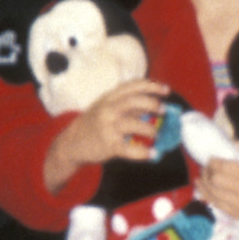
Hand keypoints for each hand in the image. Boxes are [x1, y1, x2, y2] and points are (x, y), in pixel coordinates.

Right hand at [43, 79, 169, 191]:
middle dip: (152, 104)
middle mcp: (107, 109)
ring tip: (158, 134)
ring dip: (149, 129)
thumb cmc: (94, 124)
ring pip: (132, 124)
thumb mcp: (106, 108)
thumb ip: (127, 106)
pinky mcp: (108, 145)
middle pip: (133, 101)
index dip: (151, 86)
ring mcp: (107, 127)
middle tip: (164, 110)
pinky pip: (128, 149)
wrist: (72, 143)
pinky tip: (153, 153)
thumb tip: (154, 107)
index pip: (132, 86)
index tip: (166, 90)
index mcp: (109, 97)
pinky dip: (142, 152)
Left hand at [198, 136, 238, 239]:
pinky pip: (217, 206)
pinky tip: (203, 189)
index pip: (222, 167)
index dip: (212, 162)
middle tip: (207, 167)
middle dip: (207, 172)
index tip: (211, 158)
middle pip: (215, 181)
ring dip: (204, 184)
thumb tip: (230, 142)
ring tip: (203, 177)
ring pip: (213, 194)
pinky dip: (208, 196)